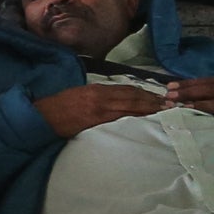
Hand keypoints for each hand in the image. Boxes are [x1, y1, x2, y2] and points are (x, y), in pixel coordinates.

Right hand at [33, 83, 168, 138]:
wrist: (42, 118)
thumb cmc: (58, 107)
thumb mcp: (79, 94)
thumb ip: (97, 95)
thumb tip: (115, 100)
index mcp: (97, 89)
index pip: (127, 90)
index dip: (144, 93)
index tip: (158, 96)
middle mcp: (101, 98)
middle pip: (132, 98)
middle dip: (152, 101)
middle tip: (171, 105)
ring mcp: (99, 111)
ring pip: (130, 109)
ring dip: (149, 111)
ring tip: (164, 113)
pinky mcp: (96, 124)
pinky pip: (120, 121)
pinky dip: (135, 120)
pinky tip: (145, 122)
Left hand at [166, 73, 213, 132]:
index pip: (207, 81)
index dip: (188, 84)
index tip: (170, 85)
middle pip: (204, 90)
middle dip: (183, 93)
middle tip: (164, 95)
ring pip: (209, 104)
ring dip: (190, 105)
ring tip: (172, 107)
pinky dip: (207, 117)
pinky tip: (195, 119)